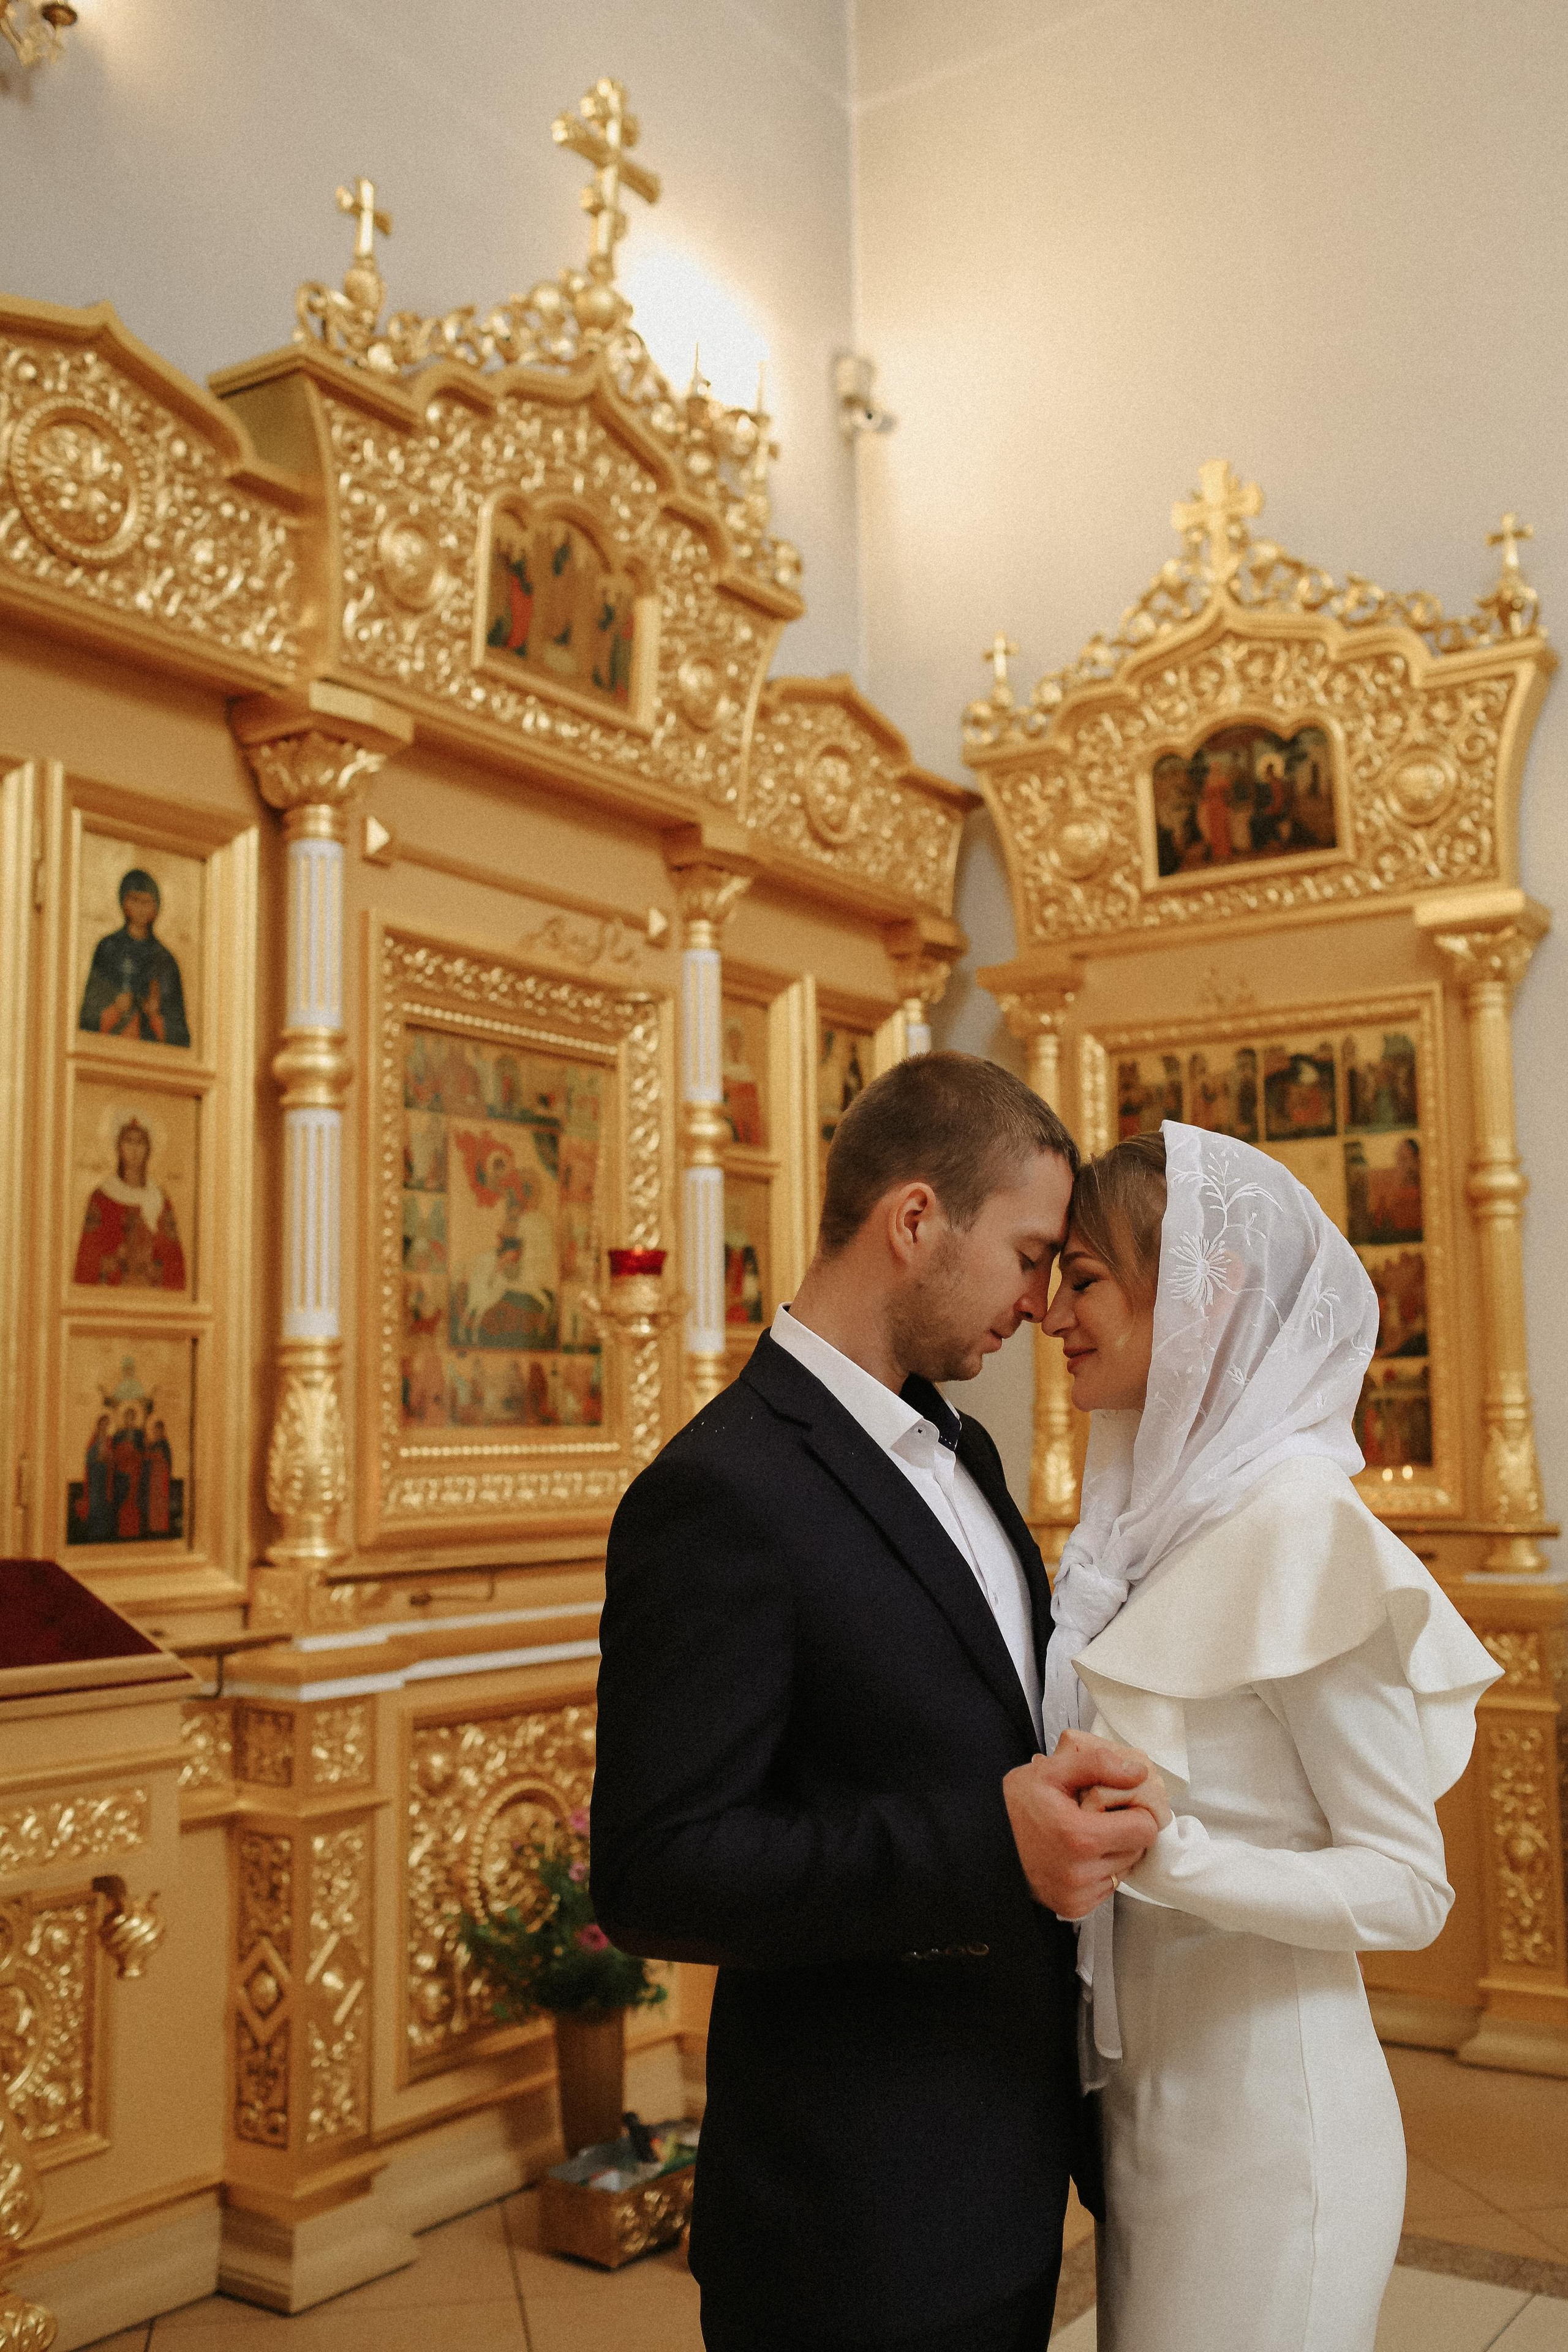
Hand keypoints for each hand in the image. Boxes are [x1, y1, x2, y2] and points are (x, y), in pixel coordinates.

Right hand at [1003, 1737, 1162, 1920]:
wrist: (980, 1843)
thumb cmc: (1014, 1805)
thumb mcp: (1050, 1771)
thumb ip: (1098, 1764)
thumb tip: (1139, 1772)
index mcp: (1080, 1836)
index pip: (1144, 1829)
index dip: (1137, 1810)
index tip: (1120, 1801)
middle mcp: (1081, 1873)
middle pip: (1137, 1850)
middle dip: (1125, 1829)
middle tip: (1099, 1815)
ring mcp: (1077, 1895)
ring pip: (1123, 1869)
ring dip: (1113, 1851)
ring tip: (1085, 1834)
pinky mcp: (1072, 1908)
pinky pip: (1107, 1888)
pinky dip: (1099, 1871)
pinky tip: (1077, 1855)